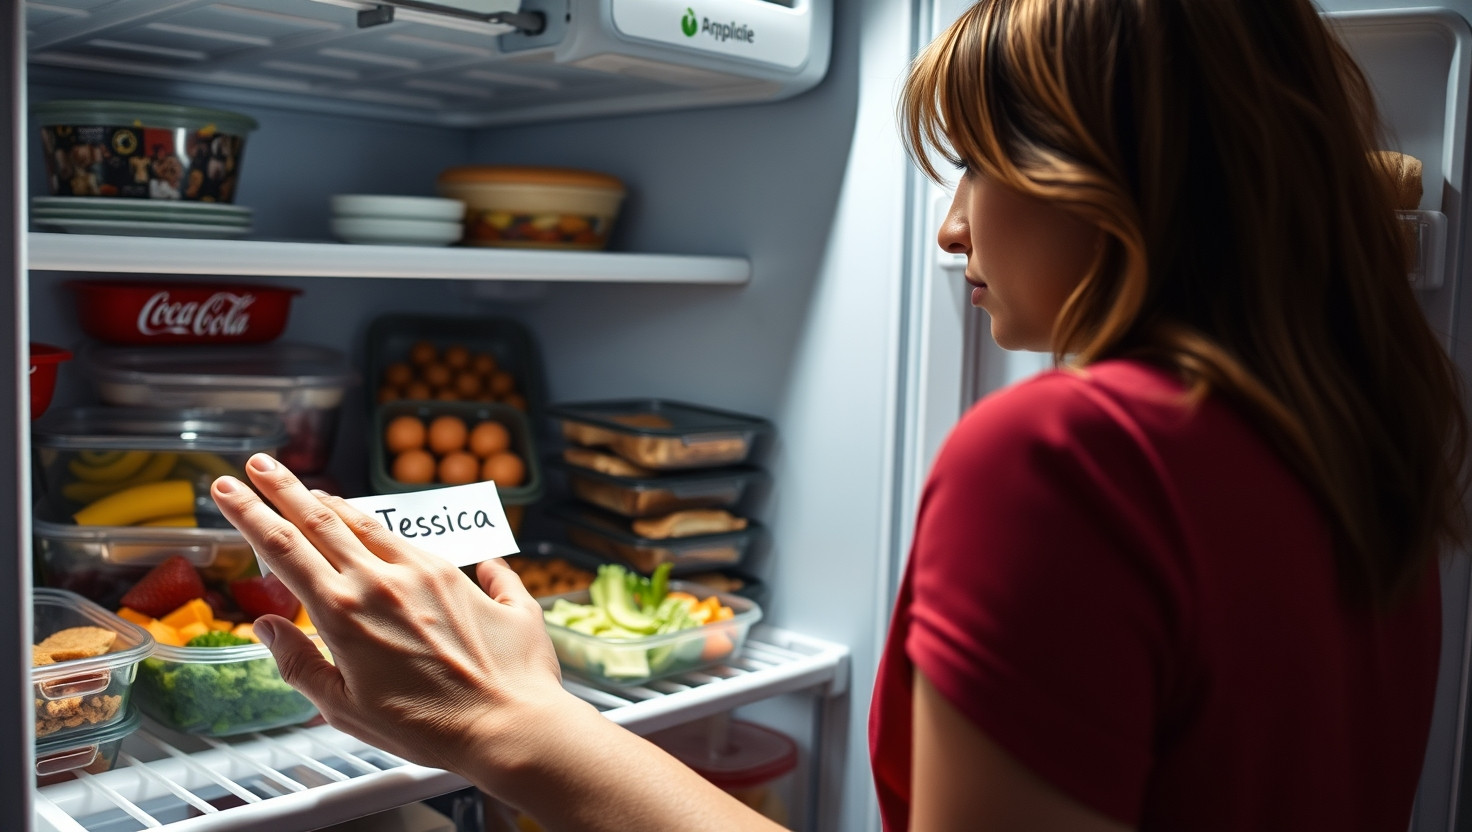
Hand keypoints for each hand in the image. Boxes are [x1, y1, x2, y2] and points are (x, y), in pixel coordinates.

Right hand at [209, 453, 570, 775]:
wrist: (509, 723)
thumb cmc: (428, 728)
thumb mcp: (344, 709)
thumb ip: (300, 663)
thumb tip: (269, 626)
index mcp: (344, 611)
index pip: (283, 547)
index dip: (249, 512)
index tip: (226, 486)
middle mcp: (384, 580)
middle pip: (322, 520)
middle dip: (284, 488)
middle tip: (260, 462)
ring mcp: (429, 571)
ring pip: (371, 525)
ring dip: (336, 505)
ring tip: (314, 493)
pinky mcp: (467, 576)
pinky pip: (421, 543)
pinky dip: (392, 532)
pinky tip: (389, 531)